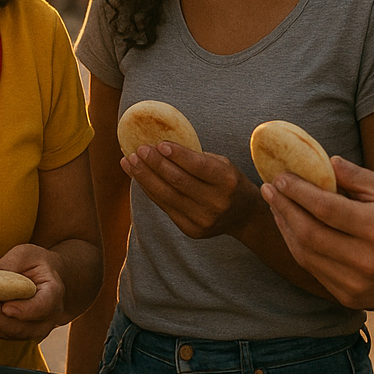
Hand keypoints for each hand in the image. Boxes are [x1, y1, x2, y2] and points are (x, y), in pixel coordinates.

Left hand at [0, 244, 67, 341]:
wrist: (48, 279)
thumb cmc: (37, 263)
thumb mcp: (26, 254)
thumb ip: (8, 265)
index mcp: (54, 293)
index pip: (43, 306)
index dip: (25, 311)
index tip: (5, 308)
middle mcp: (48, 317)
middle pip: (21, 327)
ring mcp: (35, 329)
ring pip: (9, 332)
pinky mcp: (20, 332)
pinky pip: (2, 332)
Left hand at [120, 141, 257, 238]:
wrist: (243, 215)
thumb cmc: (228, 181)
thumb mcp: (222, 164)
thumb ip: (196, 157)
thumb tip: (160, 145)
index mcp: (227, 182)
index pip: (198, 167)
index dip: (177, 155)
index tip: (159, 143)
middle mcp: (216, 203)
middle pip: (178, 181)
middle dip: (155, 164)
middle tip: (138, 149)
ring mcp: (203, 220)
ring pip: (166, 196)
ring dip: (144, 177)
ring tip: (130, 161)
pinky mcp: (191, 230)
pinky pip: (165, 206)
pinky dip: (149, 190)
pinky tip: (138, 177)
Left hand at [262, 156, 373, 308]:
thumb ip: (354, 175)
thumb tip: (322, 161)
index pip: (325, 208)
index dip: (298, 192)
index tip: (281, 177)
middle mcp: (367, 261)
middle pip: (309, 234)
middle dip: (283, 208)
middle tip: (269, 189)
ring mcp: (357, 284)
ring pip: (306, 255)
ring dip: (285, 228)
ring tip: (275, 206)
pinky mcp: (350, 297)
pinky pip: (314, 270)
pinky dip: (298, 248)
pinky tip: (291, 228)